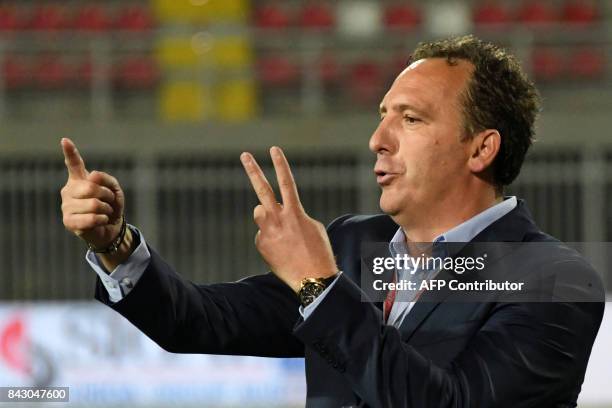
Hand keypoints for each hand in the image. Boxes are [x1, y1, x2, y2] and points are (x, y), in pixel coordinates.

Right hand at [60, 138, 124, 248]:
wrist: (110, 228)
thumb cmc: (110, 207)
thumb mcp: (115, 190)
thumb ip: (106, 179)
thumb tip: (91, 176)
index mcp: (79, 180)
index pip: (74, 164)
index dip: (70, 152)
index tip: (65, 140)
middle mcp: (69, 190)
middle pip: (91, 187)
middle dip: (107, 195)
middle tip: (108, 202)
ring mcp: (66, 206)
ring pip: (93, 204)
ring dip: (106, 209)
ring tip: (104, 212)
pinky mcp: (68, 221)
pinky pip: (92, 218)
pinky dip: (102, 219)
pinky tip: (100, 220)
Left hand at [241, 146, 337, 292]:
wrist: (312, 278)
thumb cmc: (318, 251)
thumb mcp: (312, 226)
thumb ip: (293, 214)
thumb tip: (277, 214)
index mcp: (295, 212)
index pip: (286, 182)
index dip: (280, 164)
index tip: (273, 149)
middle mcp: (278, 219)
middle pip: (262, 190)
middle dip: (253, 170)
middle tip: (244, 155)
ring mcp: (267, 232)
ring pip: (259, 213)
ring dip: (267, 216)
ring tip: (281, 232)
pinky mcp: (260, 244)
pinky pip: (262, 233)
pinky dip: (270, 238)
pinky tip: (281, 250)